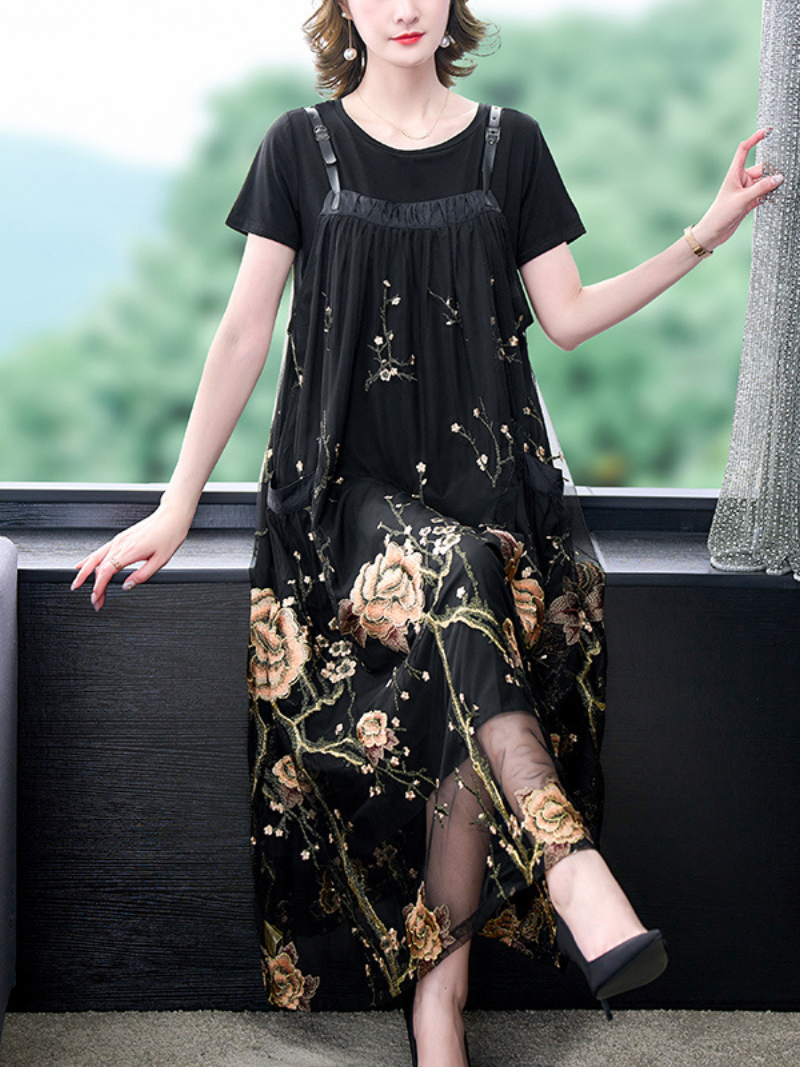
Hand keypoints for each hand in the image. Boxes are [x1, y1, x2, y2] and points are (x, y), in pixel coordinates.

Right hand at [71, 502, 192, 610]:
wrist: (171, 517)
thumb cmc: (168, 535)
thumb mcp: (160, 561)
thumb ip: (142, 576)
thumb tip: (126, 586)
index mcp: (129, 551)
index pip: (106, 572)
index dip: (98, 587)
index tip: (96, 597)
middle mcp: (120, 544)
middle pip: (97, 567)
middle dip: (89, 584)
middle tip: (92, 599)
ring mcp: (119, 540)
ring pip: (95, 557)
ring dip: (84, 572)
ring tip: (78, 584)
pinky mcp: (120, 537)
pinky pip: (100, 550)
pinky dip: (89, 559)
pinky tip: (83, 565)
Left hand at [693, 129, 783, 251]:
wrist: (713, 233)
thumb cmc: (721, 214)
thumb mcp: (743, 200)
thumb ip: (762, 188)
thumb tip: (779, 178)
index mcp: (734, 173)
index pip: (744, 150)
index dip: (755, 139)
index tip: (767, 131)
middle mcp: (740, 180)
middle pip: (761, 169)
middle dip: (772, 171)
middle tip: (784, 176)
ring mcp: (745, 191)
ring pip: (764, 182)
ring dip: (772, 185)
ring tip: (783, 188)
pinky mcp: (749, 201)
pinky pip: (763, 194)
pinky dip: (770, 195)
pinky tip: (778, 197)